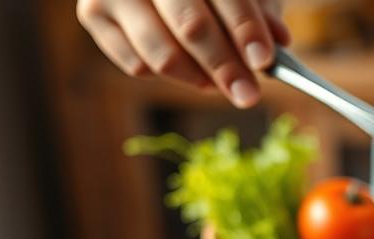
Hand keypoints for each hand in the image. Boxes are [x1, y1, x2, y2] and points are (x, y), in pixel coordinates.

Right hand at [76, 0, 289, 107]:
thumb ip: (259, 7)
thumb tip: (280, 40)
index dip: (245, 29)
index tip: (264, 61)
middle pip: (189, 26)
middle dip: (225, 66)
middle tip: (248, 94)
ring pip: (160, 54)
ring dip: (198, 78)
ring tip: (221, 85)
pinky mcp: (93, 14)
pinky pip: (136, 63)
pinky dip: (168, 75)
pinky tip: (190, 70)